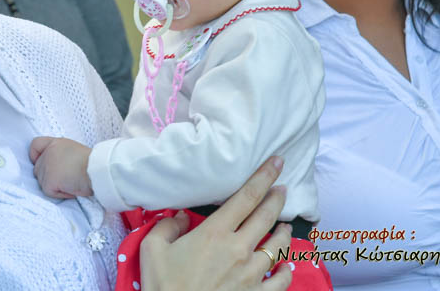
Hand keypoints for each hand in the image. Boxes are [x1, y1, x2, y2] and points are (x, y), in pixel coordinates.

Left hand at [29, 136, 92, 198]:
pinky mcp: (49, 180)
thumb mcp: (74, 151)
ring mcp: (47, 166)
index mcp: (56, 143)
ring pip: (42, 182)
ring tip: (71, 183)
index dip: (35, 156)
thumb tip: (56, 168)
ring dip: (55, 186)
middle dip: (49, 176)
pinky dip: (60, 194)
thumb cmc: (92, 164)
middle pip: (37, 168)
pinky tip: (72, 189)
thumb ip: (60, 155)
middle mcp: (49, 152)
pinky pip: (49, 191)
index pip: (35, 144)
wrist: (98, 170)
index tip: (41, 163)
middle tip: (66, 179)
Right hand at [139, 157, 292, 290]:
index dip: (264, 176)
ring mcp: (251, 275)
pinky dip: (286, 269)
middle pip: (266, 216)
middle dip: (277, 199)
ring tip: (285, 226)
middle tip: (283, 188)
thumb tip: (179, 216)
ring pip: (278, 246)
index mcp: (214, 233)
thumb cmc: (163, 286)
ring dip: (283, 233)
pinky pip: (281, 280)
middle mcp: (238, 250)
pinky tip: (286, 264)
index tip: (276, 162)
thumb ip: (166, 226)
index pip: (246, 197)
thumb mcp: (152, 249)